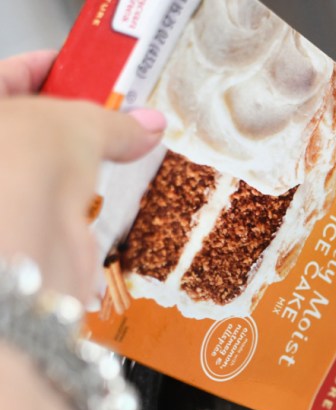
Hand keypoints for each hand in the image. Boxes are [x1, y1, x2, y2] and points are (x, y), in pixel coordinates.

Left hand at [0, 51, 165, 302]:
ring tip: (132, 146)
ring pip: (55, 169)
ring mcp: (11, 193)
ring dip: (92, 161)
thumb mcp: (79, 123)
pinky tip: (123, 188)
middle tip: (120, 107)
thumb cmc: (20, 165)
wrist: (26, 242)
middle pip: (36, 125)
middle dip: (80, 119)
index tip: (87, 64)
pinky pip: (71, 209)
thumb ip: (114, 121)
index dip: (52, 68)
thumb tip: (145, 124)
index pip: (9, 76)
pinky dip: (97, 200)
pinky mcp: (37, 231)